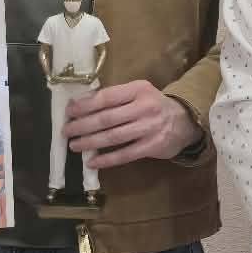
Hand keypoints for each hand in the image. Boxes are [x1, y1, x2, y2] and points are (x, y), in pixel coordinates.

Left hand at [65, 82, 201, 166]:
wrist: (185, 121)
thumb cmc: (154, 106)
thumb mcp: (138, 93)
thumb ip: (115, 97)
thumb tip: (82, 104)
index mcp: (138, 90)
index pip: (106, 97)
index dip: (85, 105)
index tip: (69, 112)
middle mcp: (144, 107)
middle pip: (107, 118)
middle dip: (83, 125)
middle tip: (66, 131)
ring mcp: (149, 128)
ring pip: (113, 137)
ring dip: (90, 142)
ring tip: (74, 145)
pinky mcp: (152, 146)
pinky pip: (125, 154)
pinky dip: (107, 159)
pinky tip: (92, 162)